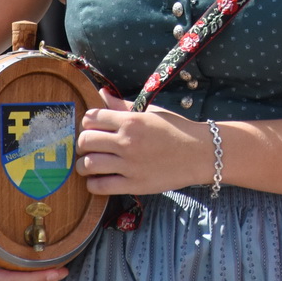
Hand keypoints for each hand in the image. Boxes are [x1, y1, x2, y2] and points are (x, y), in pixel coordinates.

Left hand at [77, 95, 212, 195]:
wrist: (200, 153)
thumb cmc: (176, 130)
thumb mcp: (151, 112)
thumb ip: (123, 105)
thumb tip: (101, 93)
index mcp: (131, 121)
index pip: (91, 118)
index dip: (87, 123)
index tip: (92, 128)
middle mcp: (127, 142)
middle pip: (85, 141)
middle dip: (81, 144)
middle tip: (86, 147)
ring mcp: (129, 165)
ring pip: (88, 164)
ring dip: (83, 165)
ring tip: (88, 165)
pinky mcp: (134, 185)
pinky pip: (100, 186)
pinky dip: (92, 184)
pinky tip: (97, 180)